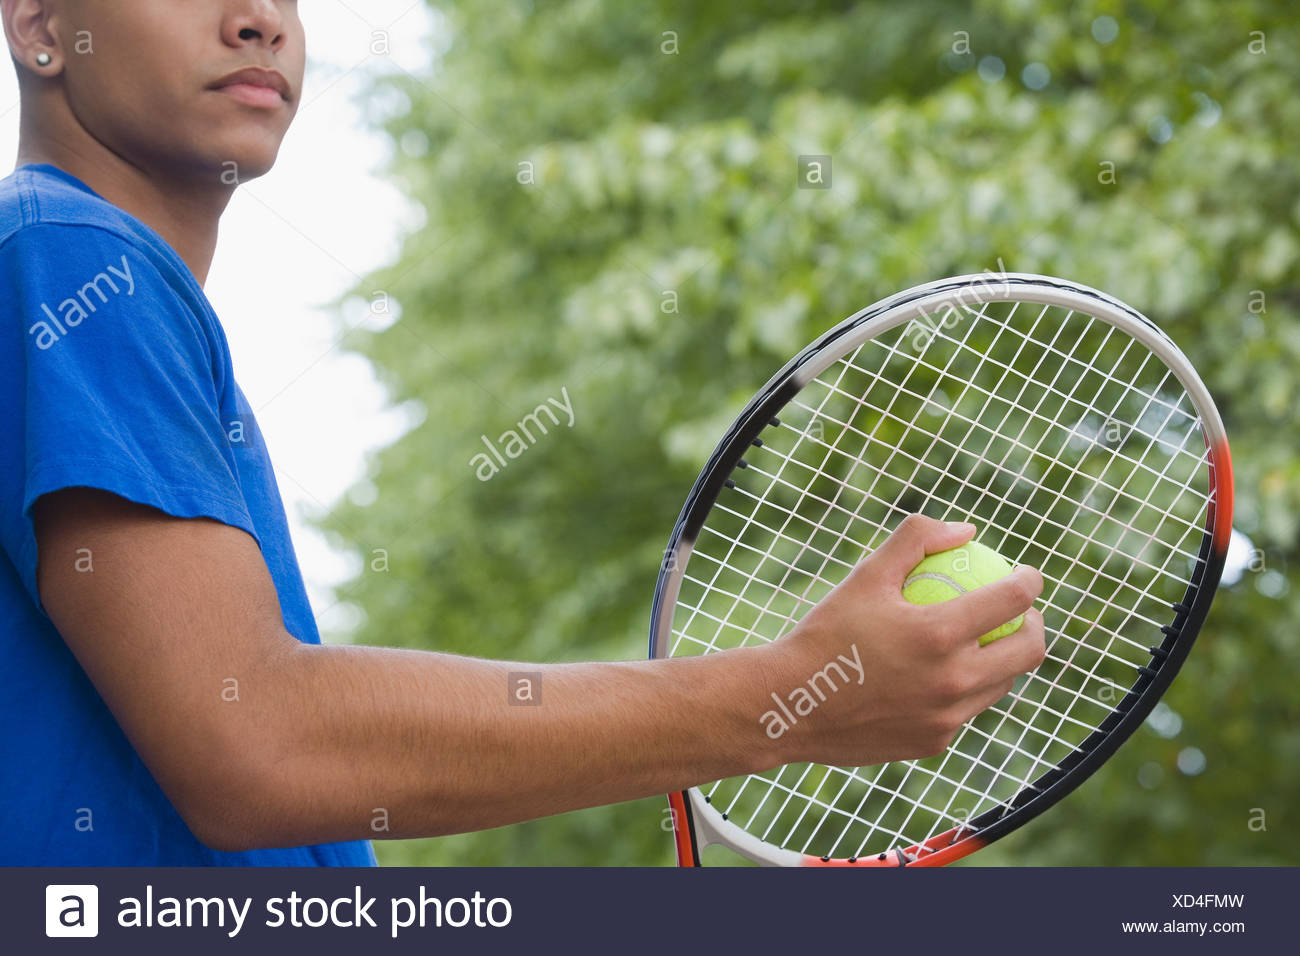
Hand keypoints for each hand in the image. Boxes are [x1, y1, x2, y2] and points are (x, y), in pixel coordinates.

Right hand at [757, 514, 1045, 767]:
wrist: (790, 706)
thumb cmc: (826, 634)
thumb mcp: (865, 575)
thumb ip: (916, 540)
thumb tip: (965, 530)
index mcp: (940, 634)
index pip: (1012, 600)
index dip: (1029, 581)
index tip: (1024, 574)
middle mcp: (953, 680)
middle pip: (1028, 651)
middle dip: (1035, 625)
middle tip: (1019, 612)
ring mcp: (948, 718)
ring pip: (1000, 684)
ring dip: (1003, 660)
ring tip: (984, 642)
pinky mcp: (934, 743)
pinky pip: (964, 711)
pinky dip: (962, 690)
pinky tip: (945, 676)